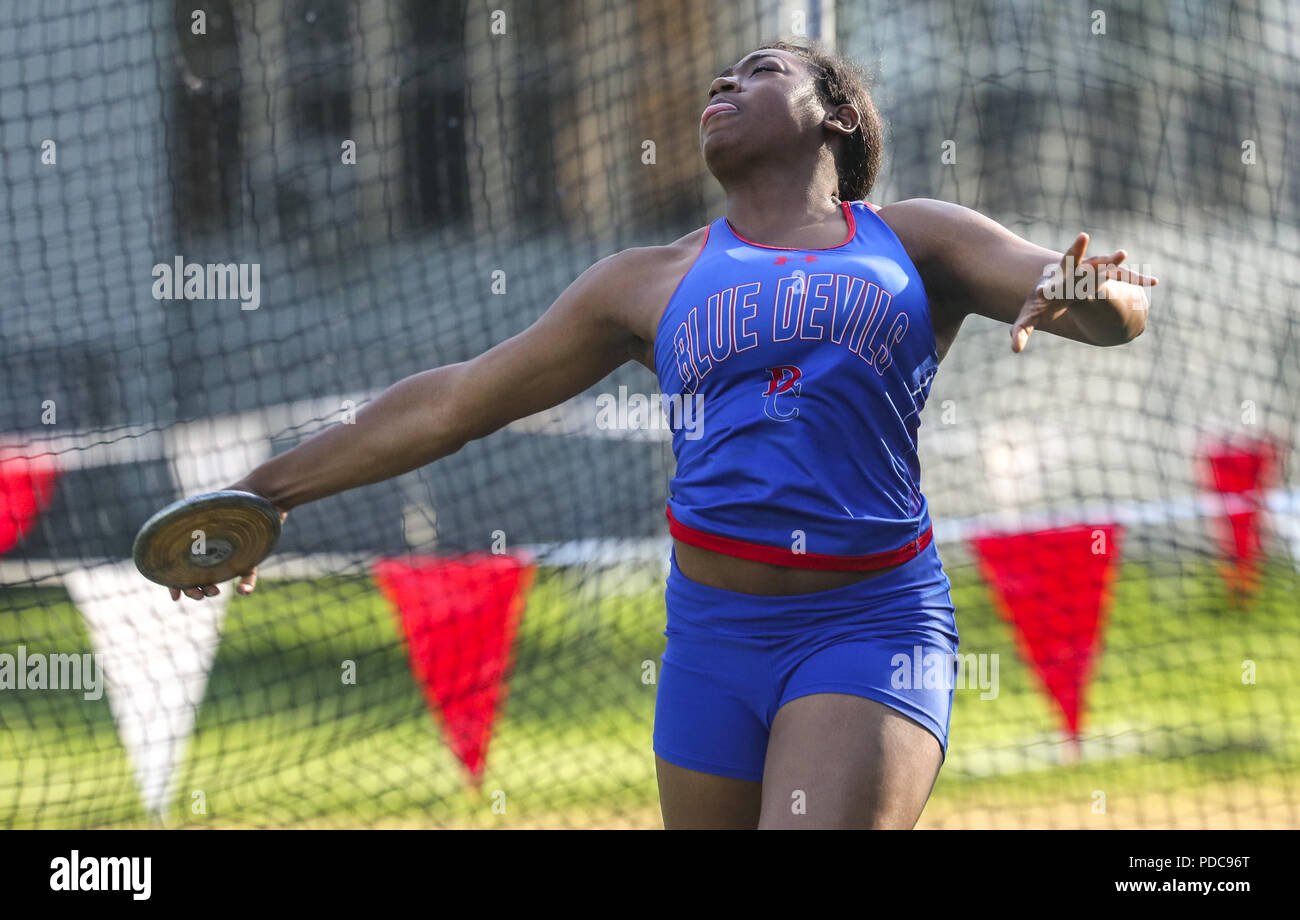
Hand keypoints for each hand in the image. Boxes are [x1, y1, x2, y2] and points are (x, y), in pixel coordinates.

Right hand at [169, 484, 288, 601]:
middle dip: (194, 589)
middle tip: (200, 595)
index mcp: (197, 538)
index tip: (175, 596)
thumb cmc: (235, 495)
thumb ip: (187, 515)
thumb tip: (164, 526)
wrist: (266, 492)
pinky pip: (248, 573)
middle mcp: (212, 547)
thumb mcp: (207, 504)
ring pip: (218, 577)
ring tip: (214, 592)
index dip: (174, 582)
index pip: (180, 564)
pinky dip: (247, 584)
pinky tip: (243, 591)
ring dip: (211, 588)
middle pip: (196, 575)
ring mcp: (231, 553)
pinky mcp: (252, 555)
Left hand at [1011, 232, 1157, 352]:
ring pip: (1103, 264)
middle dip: (1082, 253)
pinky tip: (1153, 282)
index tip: (1041, 290)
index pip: (1047, 287)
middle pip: (1077, 263)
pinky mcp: (1105, 273)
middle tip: (1084, 238)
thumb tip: (1013, 350)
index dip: (1048, 288)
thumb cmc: (1044, 301)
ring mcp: (1091, 269)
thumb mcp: (1031, 316)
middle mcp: (1073, 271)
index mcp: (1054, 281)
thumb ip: (1021, 331)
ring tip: (1122, 253)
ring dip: (1113, 260)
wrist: (1058, 282)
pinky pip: (1122, 276)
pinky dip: (1137, 278)